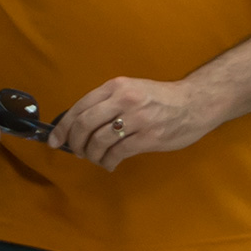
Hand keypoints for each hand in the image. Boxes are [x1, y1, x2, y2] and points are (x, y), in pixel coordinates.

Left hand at [47, 76, 220, 172]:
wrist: (194, 103)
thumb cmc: (160, 98)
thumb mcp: (131, 90)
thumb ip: (107, 103)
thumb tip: (79, 126)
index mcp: (115, 86)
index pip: (80, 107)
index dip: (63, 126)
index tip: (55, 140)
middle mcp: (123, 99)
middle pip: (84, 124)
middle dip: (74, 142)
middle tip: (76, 152)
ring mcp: (137, 118)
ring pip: (99, 141)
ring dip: (91, 155)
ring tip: (95, 158)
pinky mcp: (148, 137)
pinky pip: (117, 153)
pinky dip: (108, 162)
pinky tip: (110, 164)